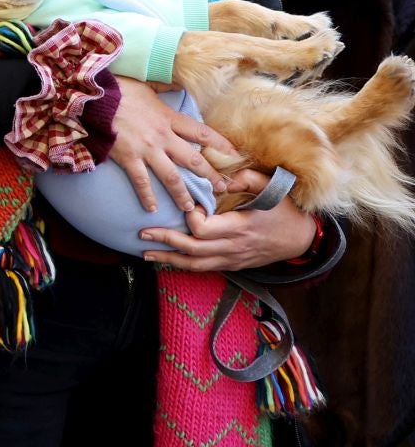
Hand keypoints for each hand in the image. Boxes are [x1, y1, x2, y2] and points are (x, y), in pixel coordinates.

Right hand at [106, 78, 232, 213]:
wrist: (94, 99)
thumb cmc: (118, 90)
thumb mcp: (145, 85)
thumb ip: (163, 88)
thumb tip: (178, 86)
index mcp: (168, 118)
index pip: (201, 132)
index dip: (219, 143)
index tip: (233, 153)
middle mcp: (162, 137)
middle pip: (192, 160)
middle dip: (209, 176)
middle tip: (221, 189)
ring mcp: (146, 150)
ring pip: (171, 177)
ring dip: (182, 193)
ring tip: (190, 207)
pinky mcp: (129, 158)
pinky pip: (142, 181)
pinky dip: (147, 196)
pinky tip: (152, 208)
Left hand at [140, 169, 319, 270]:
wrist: (304, 239)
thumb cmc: (287, 210)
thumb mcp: (272, 188)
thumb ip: (247, 179)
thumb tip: (221, 178)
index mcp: (240, 227)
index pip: (203, 230)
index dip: (190, 217)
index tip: (188, 204)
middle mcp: (234, 247)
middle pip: (192, 250)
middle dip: (165, 242)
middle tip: (142, 233)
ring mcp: (233, 259)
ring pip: (196, 265)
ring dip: (169, 259)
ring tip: (146, 253)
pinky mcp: (234, 264)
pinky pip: (206, 269)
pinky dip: (185, 265)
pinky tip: (168, 260)